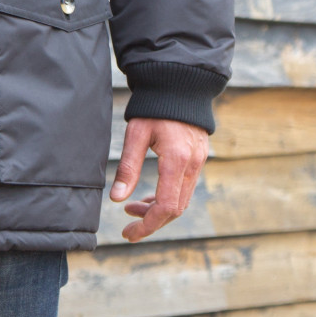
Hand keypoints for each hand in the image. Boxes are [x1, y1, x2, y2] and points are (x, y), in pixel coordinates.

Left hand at [109, 117, 207, 241]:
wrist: (178, 84)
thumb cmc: (153, 107)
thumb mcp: (136, 133)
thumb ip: (128, 166)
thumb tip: (117, 199)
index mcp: (177, 160)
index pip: (166, 206)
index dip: (148, 224)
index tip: (129, 232)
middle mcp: (192, 165)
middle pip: (175, 209)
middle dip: (151, 221)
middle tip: (128, 227)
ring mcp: (198, 162)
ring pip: (182, 200)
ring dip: (159, 210)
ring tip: (133, 208)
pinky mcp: (199, 158)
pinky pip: (185, 188)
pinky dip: (168, 197)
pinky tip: (151, 196)